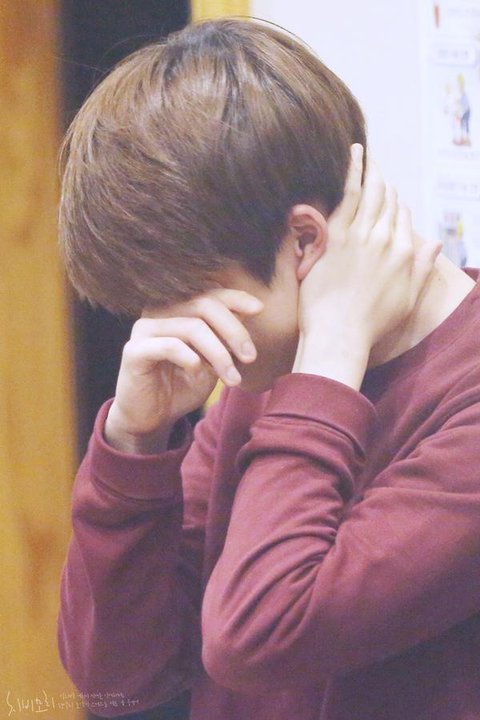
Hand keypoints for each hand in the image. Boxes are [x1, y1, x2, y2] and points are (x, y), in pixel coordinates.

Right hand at [105, 289, 263, 452]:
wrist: (152, 418)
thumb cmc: (182, 385)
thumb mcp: (212, 359)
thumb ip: (225, 335)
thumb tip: (251, 310)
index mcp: (176, 308)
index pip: (208, 293)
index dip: (234, 297)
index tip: (258, 309)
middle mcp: (157, 311)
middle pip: (203, 305)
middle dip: (233, 331)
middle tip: (250, 357)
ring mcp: (144, 329)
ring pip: (191, 327)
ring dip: (219, 354)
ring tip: (232, 378)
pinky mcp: (134, 351)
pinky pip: (169, 346)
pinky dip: (190, 358)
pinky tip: (198, 371)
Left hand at [293, 144, 440, 388]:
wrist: (339, 334)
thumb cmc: (370, 325)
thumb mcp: (407, 300)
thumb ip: (422, 269)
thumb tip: (434, 244)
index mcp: (405, 254)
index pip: (403, 219)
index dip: (397, 207)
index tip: (389, 199)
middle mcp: (387, 239)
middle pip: (389, 202)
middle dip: (384, 184)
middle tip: (377, 169)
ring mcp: (362, 234)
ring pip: (372, 192)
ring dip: (371, 170)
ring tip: (365, 153)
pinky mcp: (338, 233)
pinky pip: (350, 193)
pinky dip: (354, 170)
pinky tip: (354, 154)